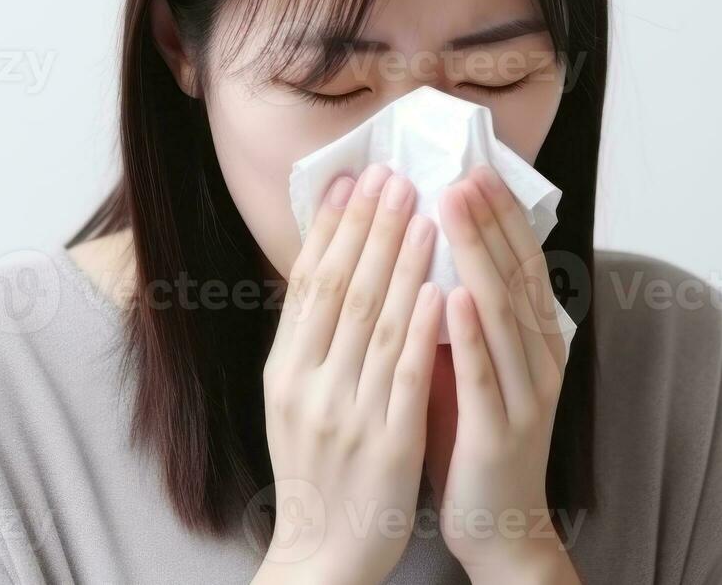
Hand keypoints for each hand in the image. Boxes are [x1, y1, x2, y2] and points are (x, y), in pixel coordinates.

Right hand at [256, 163, 441, 584]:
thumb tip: (327, 264)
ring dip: (400, 260)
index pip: (308, 283)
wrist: (323, 555)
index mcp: (284, 371)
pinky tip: (438, 288)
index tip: (352, 179)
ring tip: (420, 209)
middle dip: (369, 227)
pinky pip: (407, 375)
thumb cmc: (317, 467)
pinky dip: (421, 328)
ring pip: (376, 322)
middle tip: (392, 175)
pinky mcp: (388, 443)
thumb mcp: (295, 399)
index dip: (331, 227)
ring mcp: (348, 415)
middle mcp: (308, 387)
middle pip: (341, 289)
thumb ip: (310, 339)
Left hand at [426, 163, 579, 583]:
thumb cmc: (475, 438)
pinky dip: (471, 332)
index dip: (499, 214)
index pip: (520, 261)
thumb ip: (459, 315)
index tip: (471, 167)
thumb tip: (422, 253)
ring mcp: (526, 393)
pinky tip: (452, 294)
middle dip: (487, 219)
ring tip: (453, 207)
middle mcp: (540, 357)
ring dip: (477, 254)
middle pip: (515, 273)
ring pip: (504, 311)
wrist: (502, 527)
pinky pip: (487, 373)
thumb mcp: (473, 364)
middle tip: (461, 170)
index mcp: (535, 338)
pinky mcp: (502, 430)